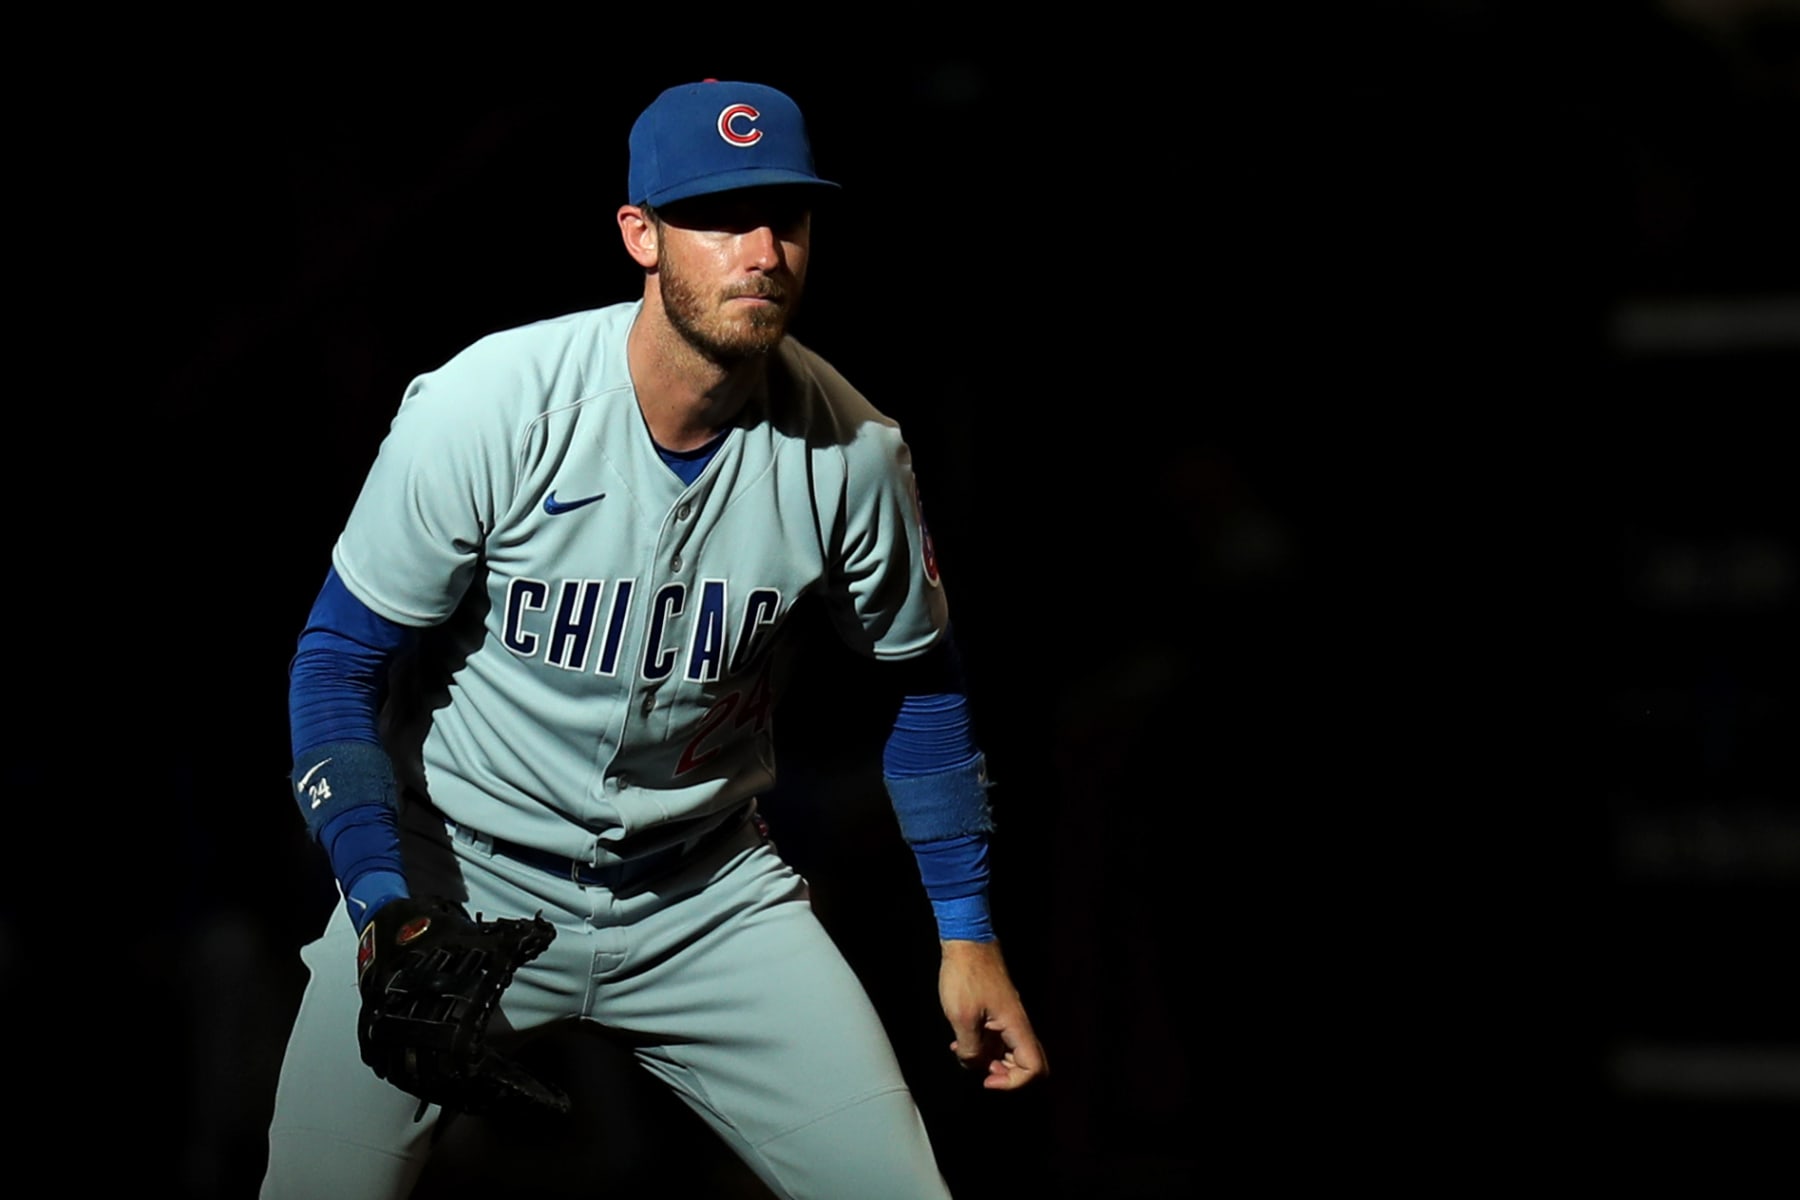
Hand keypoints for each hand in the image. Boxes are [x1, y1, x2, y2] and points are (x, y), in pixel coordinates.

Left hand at [937, 939, 1047, 1090]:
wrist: (966, 942)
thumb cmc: (966, 974)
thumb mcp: (962, 1018)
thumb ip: (970, 1049)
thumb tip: (973, 1063)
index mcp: (1016, 1026)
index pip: (1033, 1068)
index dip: (1013, 1082)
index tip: (987, 1079)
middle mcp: (1018, 1024)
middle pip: (1027, 1063)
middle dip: (1004, 1075)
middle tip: (980, 1071)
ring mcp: (1008, 1018)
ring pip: (1010, 1052)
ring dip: (990, 1060)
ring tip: (965, 1054)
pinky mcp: (998, 1012)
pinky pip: (998, 1039)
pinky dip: (983, 1046)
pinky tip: (962, 1043)